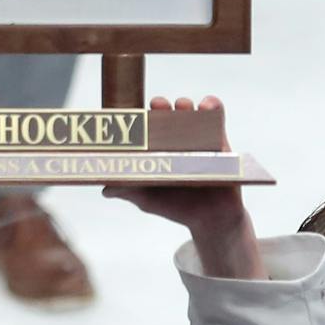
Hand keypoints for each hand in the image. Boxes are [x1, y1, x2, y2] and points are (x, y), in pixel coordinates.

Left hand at [103, 96, 264, 279]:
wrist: (211, 219)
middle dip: (160, 106)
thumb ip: (128, 191)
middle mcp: (174, 137)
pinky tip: (206, 107)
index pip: (143, 125)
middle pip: (165, 112)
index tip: (133, 117)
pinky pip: (216, 114)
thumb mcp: (148, 199)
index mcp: (155, 147)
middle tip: (158, 107)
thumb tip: (105, 189)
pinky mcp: (219, 136)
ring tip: (183, 108)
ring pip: (188, 109)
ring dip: (184, 104)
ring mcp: (196, 135)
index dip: (137, 117)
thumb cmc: (176, 207)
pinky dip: (212, 105)